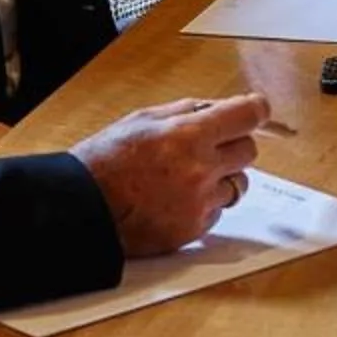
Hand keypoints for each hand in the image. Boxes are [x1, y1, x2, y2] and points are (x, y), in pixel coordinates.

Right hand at [71, 93, 266, 254]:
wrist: (82, 209)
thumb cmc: (106, 162)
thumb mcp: (143, 119)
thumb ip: (188, 111)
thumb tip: (219, 107)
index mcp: (189, 135)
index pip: (249, 115)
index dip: (254, 110)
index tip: (254, 111)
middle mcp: (201, 169)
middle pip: (249, 150)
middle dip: (233, 144)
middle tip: (207, 146)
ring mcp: (199, 202)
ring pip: (238, 184)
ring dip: (221, 178)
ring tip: (187, 177)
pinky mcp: (193, 230)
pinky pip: (218, 212)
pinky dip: (205, 205)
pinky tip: (177, 199)